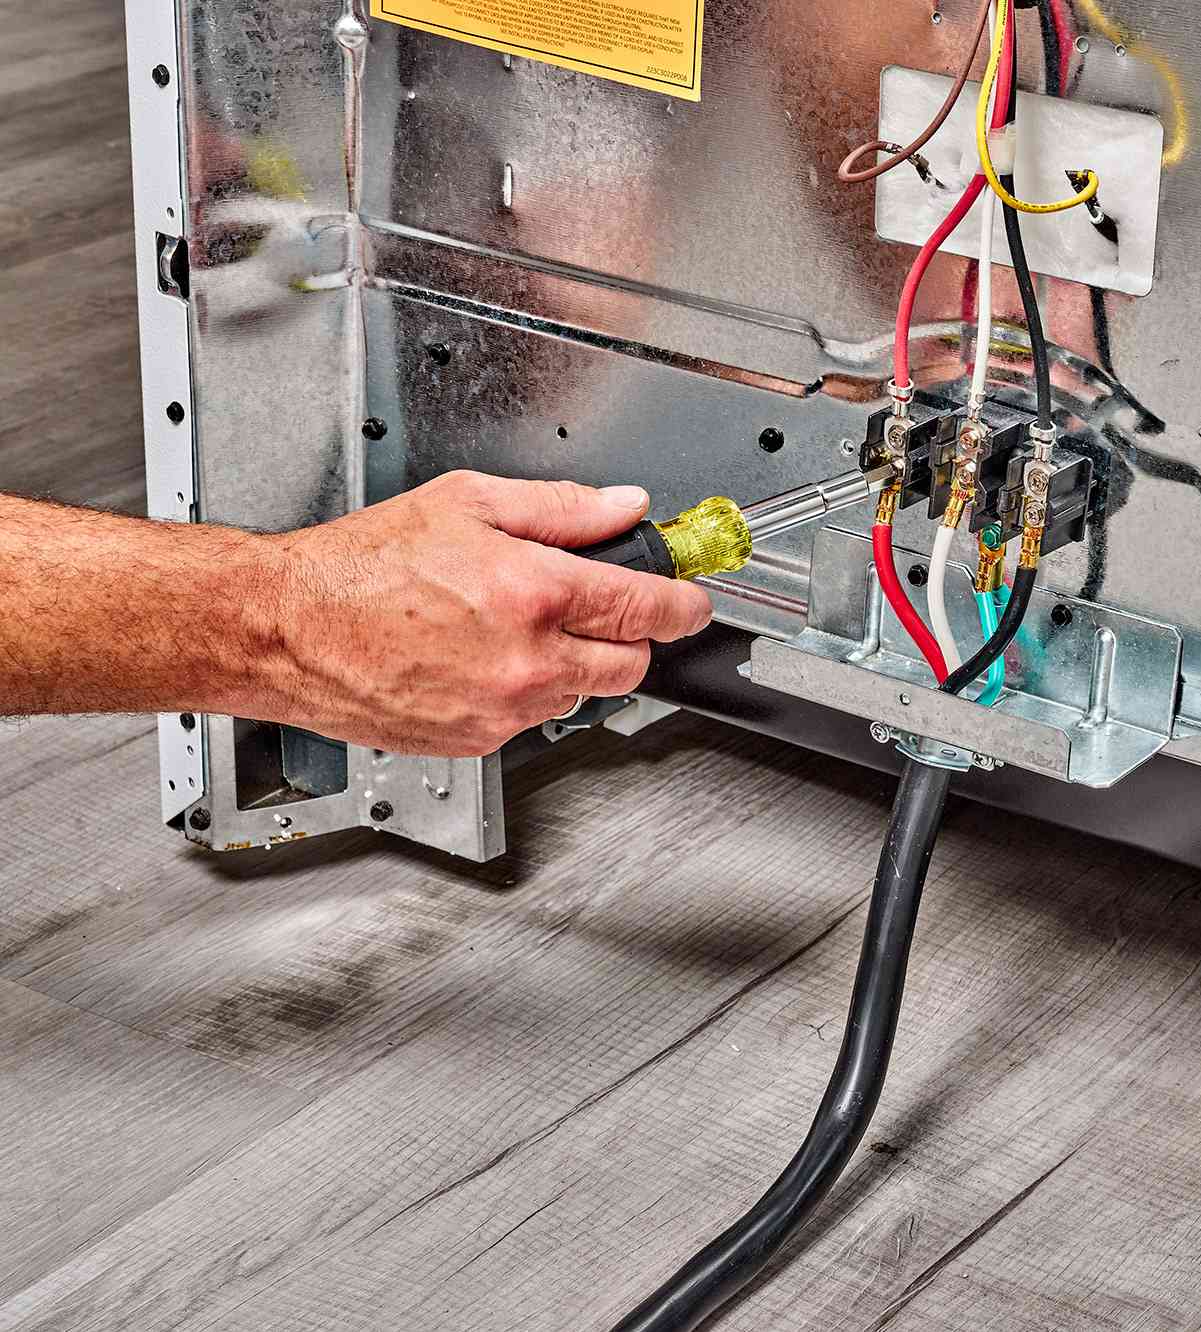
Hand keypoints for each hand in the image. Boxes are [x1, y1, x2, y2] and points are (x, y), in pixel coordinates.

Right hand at [256, 471, 711, 756]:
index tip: (693, 602)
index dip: (682, 604)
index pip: (648, 608)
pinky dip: (522, 691)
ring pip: (579, 694)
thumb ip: (563, 509)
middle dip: (627, 637)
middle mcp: (528, 662)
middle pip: (630, 665)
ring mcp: (504, 709)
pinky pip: (529, 718)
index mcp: (535, 594)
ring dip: (568, 665)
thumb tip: (624, 506)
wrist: (287, 628)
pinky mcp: (477, 742)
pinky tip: (477, 657)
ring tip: (509, 626)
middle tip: (598, 609)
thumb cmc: (361, 565)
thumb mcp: (469, 502)